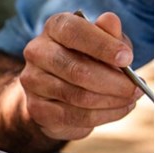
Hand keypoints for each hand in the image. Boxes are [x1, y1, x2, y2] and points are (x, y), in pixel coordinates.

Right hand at [20, 12, 143, 139]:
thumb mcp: (102, 43)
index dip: (102, 46)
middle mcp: (37, 52)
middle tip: (134, 88)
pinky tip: (116, 110)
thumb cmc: (86, 59)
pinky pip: (72, 116)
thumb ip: (108, 34)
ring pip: (77, 96)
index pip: (74, 32)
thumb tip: (110, 22)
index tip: (126, 59)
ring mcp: (32, 81)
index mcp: (55, 28)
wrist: (58, 90)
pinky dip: (101, 116)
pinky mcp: (35, 108)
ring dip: (110, 101)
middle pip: (76, 69)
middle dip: (112, 82)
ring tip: (128, 100)